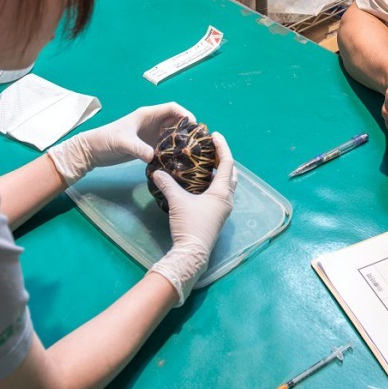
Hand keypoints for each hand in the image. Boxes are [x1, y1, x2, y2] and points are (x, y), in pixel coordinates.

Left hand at [46, 103, 193, 185]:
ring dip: (181, 140)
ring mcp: (150, 135)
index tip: (195, 125)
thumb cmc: (105, 140)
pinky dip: (173, 150)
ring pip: (172, 134)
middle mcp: (152, 123)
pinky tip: (178, 159)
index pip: (172, 108)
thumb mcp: (122, 142)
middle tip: (198, 141)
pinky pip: (165, 146)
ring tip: (192, 151)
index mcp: (147, 115)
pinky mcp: (148, 146)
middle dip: (188, 128)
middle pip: (176, 121)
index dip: (185, 113)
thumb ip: (138, 148)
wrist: (92, 151)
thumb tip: (153, 156)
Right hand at [150, 132, 237, 305]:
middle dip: (223, 158)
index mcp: (222, 192)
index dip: (222, 147)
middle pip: (231, 172)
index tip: (215, 134)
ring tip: (206, 161)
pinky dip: (214, 182)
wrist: (192, 253)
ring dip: (220, 171)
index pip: (227, 163)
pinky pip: (221, 192)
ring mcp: (224, 209)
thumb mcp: (177, 201)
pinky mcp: (217, 216)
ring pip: (227, 184)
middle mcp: (227, 199)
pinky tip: (201, 182)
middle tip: (211, 147)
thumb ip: (167, 184)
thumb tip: (156, 171)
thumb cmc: (189, 225)